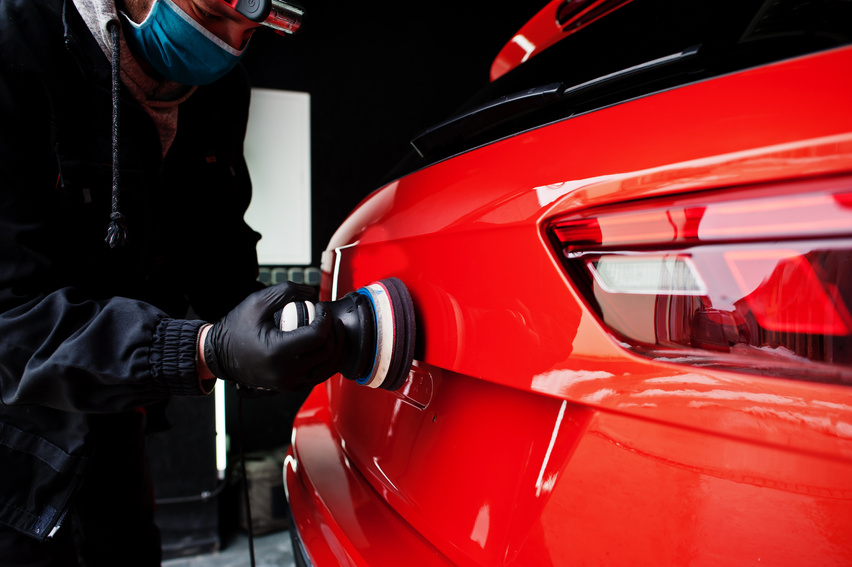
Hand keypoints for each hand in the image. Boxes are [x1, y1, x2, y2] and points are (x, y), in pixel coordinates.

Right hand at [203, 283, 344, 390]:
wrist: (219, 355)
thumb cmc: (236, 328)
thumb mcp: (257, 302)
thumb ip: (286, 292)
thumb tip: (313, 293)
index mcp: (278, 352)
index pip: (318, 335)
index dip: (326, 318)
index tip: (320, 307)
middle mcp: (285, 372)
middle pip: (327, 352)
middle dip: (334, 332)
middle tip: (328, 318)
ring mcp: (288, 383)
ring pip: (327, 368)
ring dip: (335, 349)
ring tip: (332, 332)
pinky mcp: (289, 387)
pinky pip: (317, 376)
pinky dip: (326, 362)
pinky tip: (324, 346)